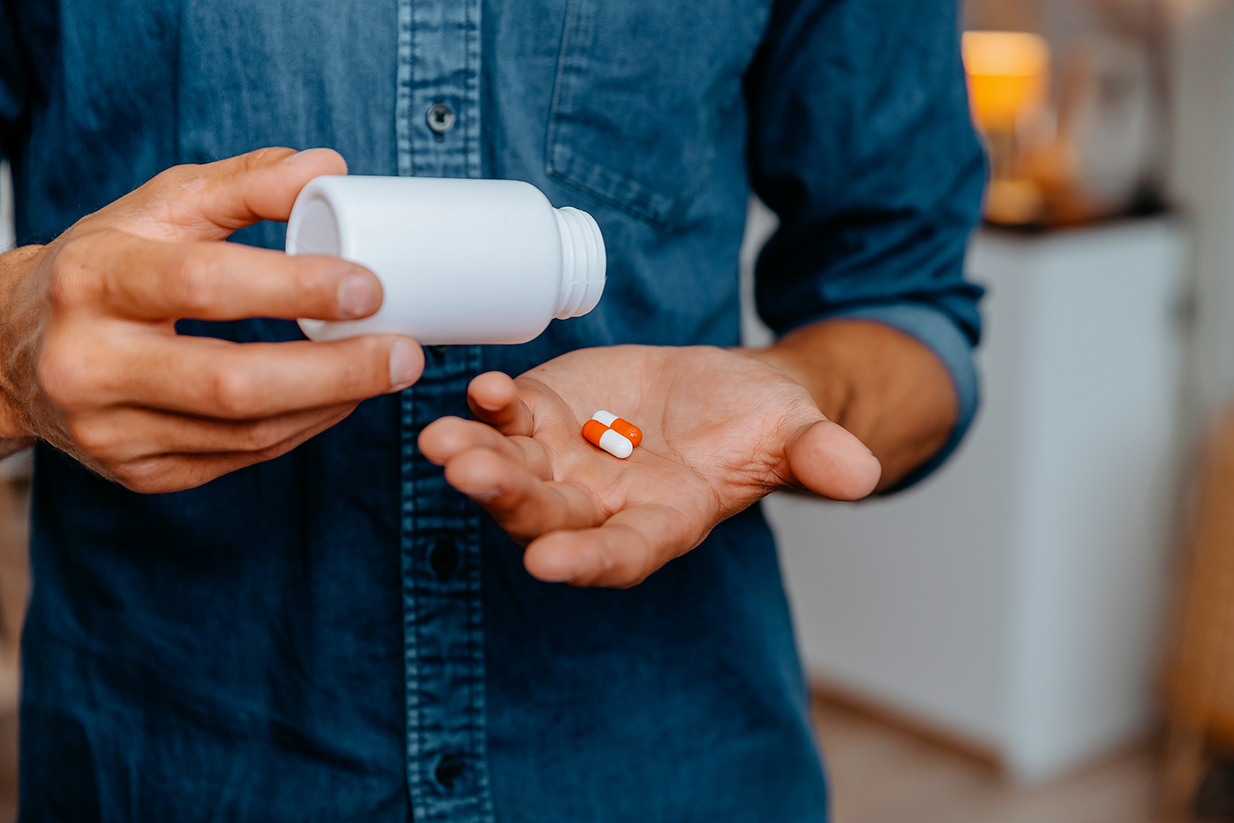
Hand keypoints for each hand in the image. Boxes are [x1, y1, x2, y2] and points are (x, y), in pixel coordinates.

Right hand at [0, 148, 423, 491]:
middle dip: (336, 371)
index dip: (295, 289)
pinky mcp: (140, 473)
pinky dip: (303, 428)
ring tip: (386, 369)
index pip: (204, 285)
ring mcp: (112, 430)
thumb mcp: (159, 209)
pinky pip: (241, 457)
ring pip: (246, 433)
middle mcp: (90, 363)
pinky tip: (338, 398)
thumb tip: (331, 167)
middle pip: (233, 383)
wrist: (14, 350)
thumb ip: (244, 185)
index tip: (370, 287)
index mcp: (93, 280)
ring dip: (332, 403)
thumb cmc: (103, 268)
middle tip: (406, 352)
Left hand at [419, 345, 880, 587]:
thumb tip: (861, 474)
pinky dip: (491, 406)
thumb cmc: (763, 423)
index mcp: (664, 521)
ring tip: (442, 441)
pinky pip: (509, 417)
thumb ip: (820, 455)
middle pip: (548, 514)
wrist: (723, 393)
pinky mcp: (546, 413)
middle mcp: (603, 503)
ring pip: (512, 470)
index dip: (588, 560)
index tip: (548, 564)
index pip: (622, 553)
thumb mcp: (801, 434)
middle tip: (469, 477)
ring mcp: (567, 460)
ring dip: (475, 457)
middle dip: (509, 499)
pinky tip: (481, 388)